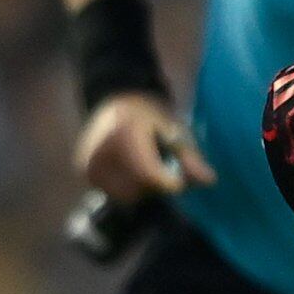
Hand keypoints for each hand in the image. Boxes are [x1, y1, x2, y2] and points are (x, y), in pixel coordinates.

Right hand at [75, 93, 214, 202]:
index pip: (149, 175)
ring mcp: (89, 165)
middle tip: (161, 167)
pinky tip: (129, 169)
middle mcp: (101, 153)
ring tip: (144, 167)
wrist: (111, 98)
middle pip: (139, 189)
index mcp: (124, 136)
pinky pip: (113, 192)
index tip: (179, 180)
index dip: (169, 182)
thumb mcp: (172, 128)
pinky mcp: (83, 173)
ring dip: (142, 189)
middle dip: (155, 185)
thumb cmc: (146, 112)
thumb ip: (189, 156)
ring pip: (126, 195)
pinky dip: (127, 187)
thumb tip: (210, 181)